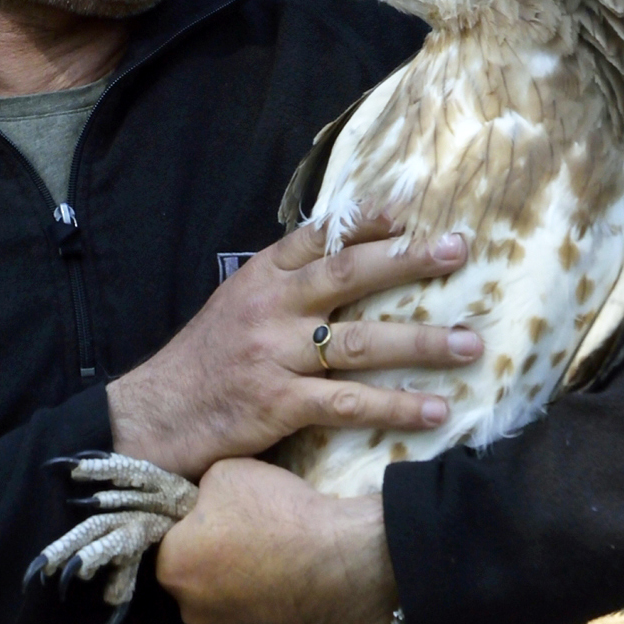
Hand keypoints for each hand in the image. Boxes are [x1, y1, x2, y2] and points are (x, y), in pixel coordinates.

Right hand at [106, 218, 480, 478]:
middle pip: (349, 274)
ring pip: (359, 342)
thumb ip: (284, 285)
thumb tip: (343, 261)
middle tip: (458, 250)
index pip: (318, 237)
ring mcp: (274, 354)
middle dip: (408, 260)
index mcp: (260, 277)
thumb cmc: (204, 362)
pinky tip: (435, 410)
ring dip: (420, 342)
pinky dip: (395, 406)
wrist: (153, 416)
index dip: (366, 220)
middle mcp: (269, 307)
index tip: (412, 207)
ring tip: (470, 344)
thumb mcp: (236, 306)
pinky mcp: (278, 403)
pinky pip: (348, 402)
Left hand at [156, 457, 395, 623]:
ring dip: (236, 585)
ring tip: (271, 559)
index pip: (166, 540)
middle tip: (244, 533)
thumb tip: (199, 508)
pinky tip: (288, 582)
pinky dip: (265, 605)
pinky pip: (255, 620)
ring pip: (222, 603)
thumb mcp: (226, 472)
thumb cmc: (279, 511)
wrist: (345, 560)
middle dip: (209, 557)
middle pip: (192, 576)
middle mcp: (191, 612)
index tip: (216, 512)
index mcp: (172, 568)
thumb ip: (199, 493)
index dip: (190, 523)